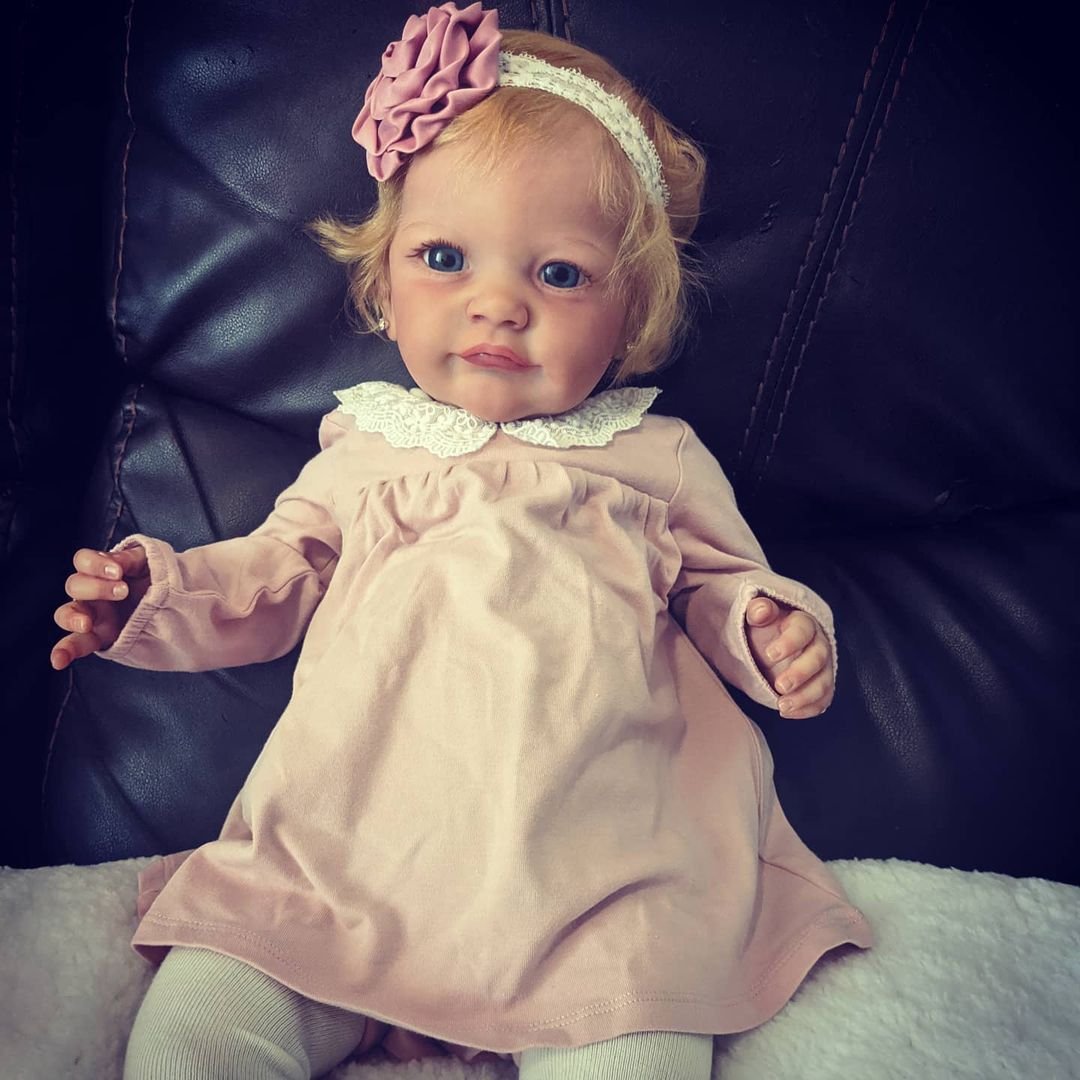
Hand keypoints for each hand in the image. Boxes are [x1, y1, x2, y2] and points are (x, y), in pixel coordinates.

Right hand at [50, 547, 148, 669]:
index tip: (118, 572)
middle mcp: (91, 593)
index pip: (83, 561)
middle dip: (97, 588)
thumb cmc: (153, 577)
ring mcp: (92, 616)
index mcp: (100, 572)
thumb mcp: (147, 562)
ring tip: (86, 624)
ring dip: (73, 618)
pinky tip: (58, 661)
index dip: (96, 564)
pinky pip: (76, 645)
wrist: (171, 603)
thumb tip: (116, 561)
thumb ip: (131, 559)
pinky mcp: (100, 637)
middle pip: (75, 585)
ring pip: (67, 614)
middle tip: (122, 591)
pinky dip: (64, 652)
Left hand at [745, 597, 833, 717]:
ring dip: (805, 697)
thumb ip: (760, 610)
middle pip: (817, 659)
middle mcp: (818, 645)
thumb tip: (760, 610)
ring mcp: (822, 668)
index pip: (802, 631)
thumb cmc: (767, 628)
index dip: (789, 643)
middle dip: (800, 674)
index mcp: (804, 624)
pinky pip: (823, 700)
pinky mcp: (820, 686)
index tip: (770, 654)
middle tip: (780, 686)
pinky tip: (789, 713)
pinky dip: (809, 709)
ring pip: (823, 683)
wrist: (773, 644)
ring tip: (782, 705)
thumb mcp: (759, 616)